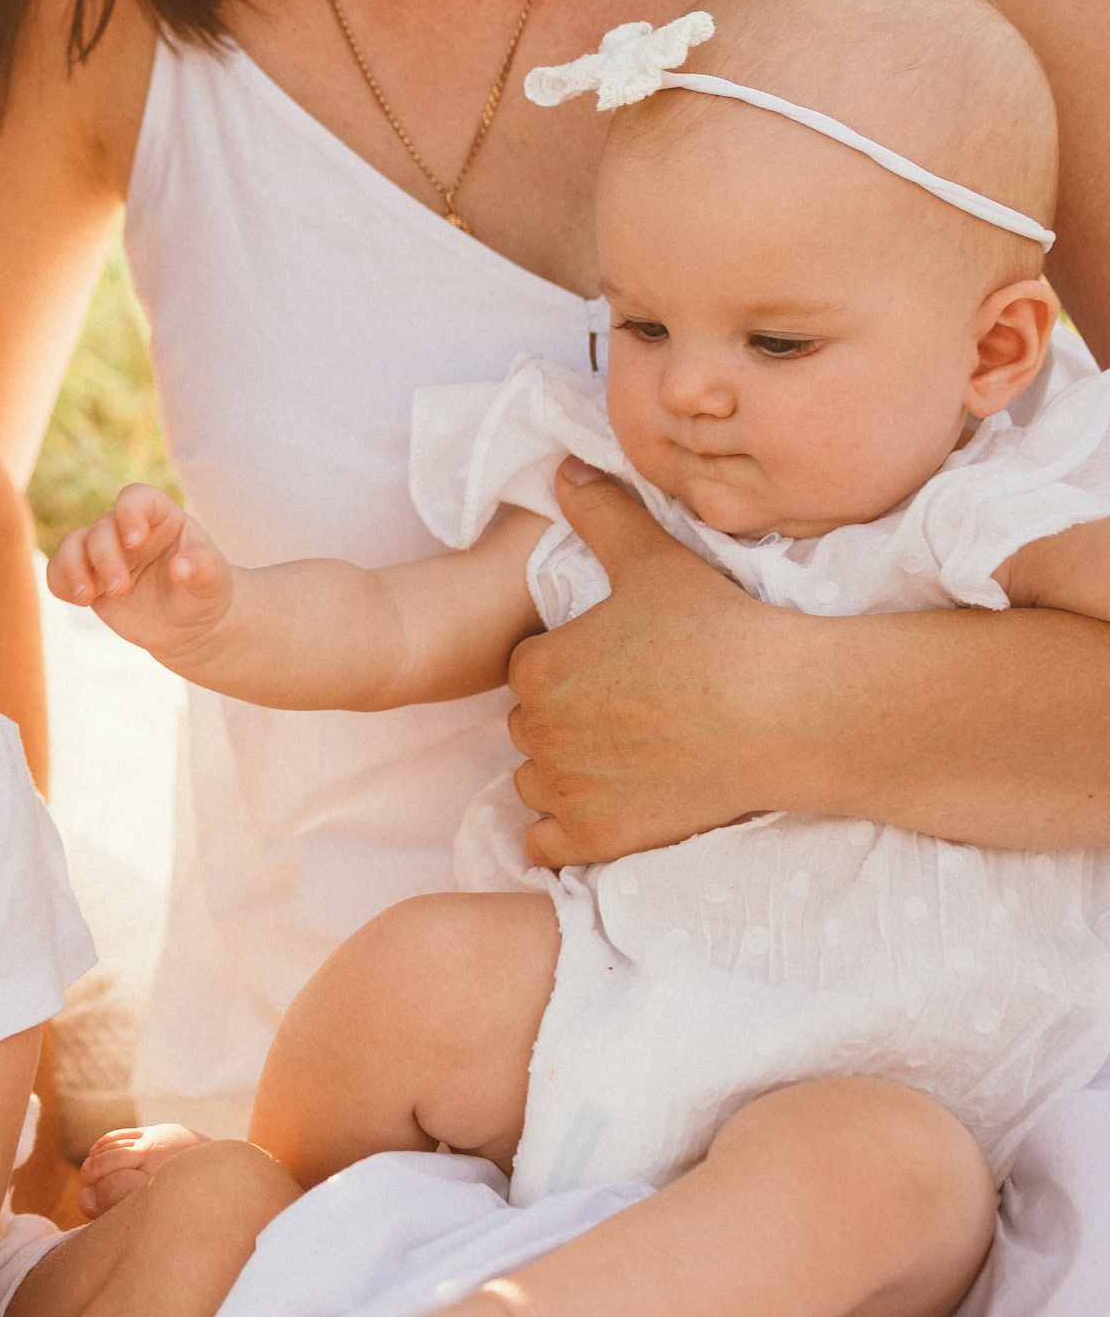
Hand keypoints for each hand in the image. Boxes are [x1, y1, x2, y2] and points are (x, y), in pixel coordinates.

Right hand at [46, 483, 235, 662]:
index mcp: (159, 518)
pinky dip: (60, 582)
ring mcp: (105, 554)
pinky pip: (59, 571)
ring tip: (86, 597)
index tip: (135, 541)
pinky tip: (79, 601)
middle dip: (105, 557)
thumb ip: (204, 569)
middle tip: (121, 590)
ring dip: (73, 567)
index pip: (135, 498)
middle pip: (101, 527)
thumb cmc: (204, 594)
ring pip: (73, 544)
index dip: (129, 513)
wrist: (189, 625)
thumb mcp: (214, 582)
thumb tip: (180, 568)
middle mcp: (127, 530)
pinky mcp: (88, 579)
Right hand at [76, 1123, 210, 1218]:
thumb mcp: (159, 1219)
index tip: (88, 1203)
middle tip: (87, 1188)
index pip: (110, 1190)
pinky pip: (118, 1136)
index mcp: (157, 1194)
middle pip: (106, 1166)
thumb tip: (86, 1200)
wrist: (223, 1180)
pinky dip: (102, 1145)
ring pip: (111, 1149)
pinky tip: (95, 1155)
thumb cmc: (180, 1209)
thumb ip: (122, 1212)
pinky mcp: (158, 1133)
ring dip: (94, 1161)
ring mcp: (158, 1146)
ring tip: (90, 1175)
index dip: (92, 1199)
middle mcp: (158, 1167)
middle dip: (91, 1176)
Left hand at [506, 460, 798, 867]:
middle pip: (533, 728)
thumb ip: (602, 515)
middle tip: (634, 714)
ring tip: (631, 759)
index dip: (574, 668)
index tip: (623, 669)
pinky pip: (546, 846)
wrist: (784, 711)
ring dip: (566, 776)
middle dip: (567, 722)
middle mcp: (538, 731)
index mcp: (539, 666)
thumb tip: (564, 471)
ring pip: (537, 784)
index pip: (532, 670)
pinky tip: (607, 810)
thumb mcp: (655, 560)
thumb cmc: (720, 631)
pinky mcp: (592, 838)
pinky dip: (564, 833)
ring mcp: (564, 789)